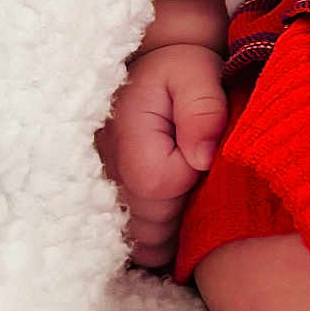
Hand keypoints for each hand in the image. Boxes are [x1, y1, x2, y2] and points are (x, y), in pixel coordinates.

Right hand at [96, 43, 227, 268]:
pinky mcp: (114, 200)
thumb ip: (203, 111)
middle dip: (184, 210)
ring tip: (191, 193)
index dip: (188, 178)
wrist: (158, 70)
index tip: (203, 157)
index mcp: (128, 135)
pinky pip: (137, 240)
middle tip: (202, 179)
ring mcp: (106, 189)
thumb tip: (202, 159)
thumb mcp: (199, 75)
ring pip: (142, 239)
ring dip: (173, 228)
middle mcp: (107, 168)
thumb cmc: (183, 71)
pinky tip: (179, 212)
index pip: (157, 185)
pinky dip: (161, 236)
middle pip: (148, 223)